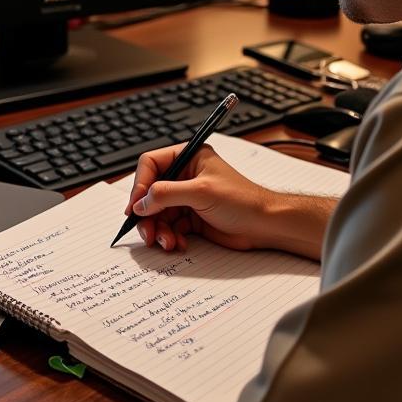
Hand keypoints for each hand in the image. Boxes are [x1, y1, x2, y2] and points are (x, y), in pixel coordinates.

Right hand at [125, 142, 334, 260]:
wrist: (265, 226)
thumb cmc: (242, 200)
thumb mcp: (201, 192)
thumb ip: (167, 194)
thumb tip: (141, 203)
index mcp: (188, 157)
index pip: (151, 165)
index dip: (140, 185)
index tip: (136, 206)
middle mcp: (185, 176)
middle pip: (151, 193)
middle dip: (147, 214)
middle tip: (147, 232)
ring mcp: (187, 198)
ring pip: (158, 213)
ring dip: (158, 230)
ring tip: (165, 242)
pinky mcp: (191, 218)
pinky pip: (170, 227)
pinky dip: (170, 237)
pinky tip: (178, 244)